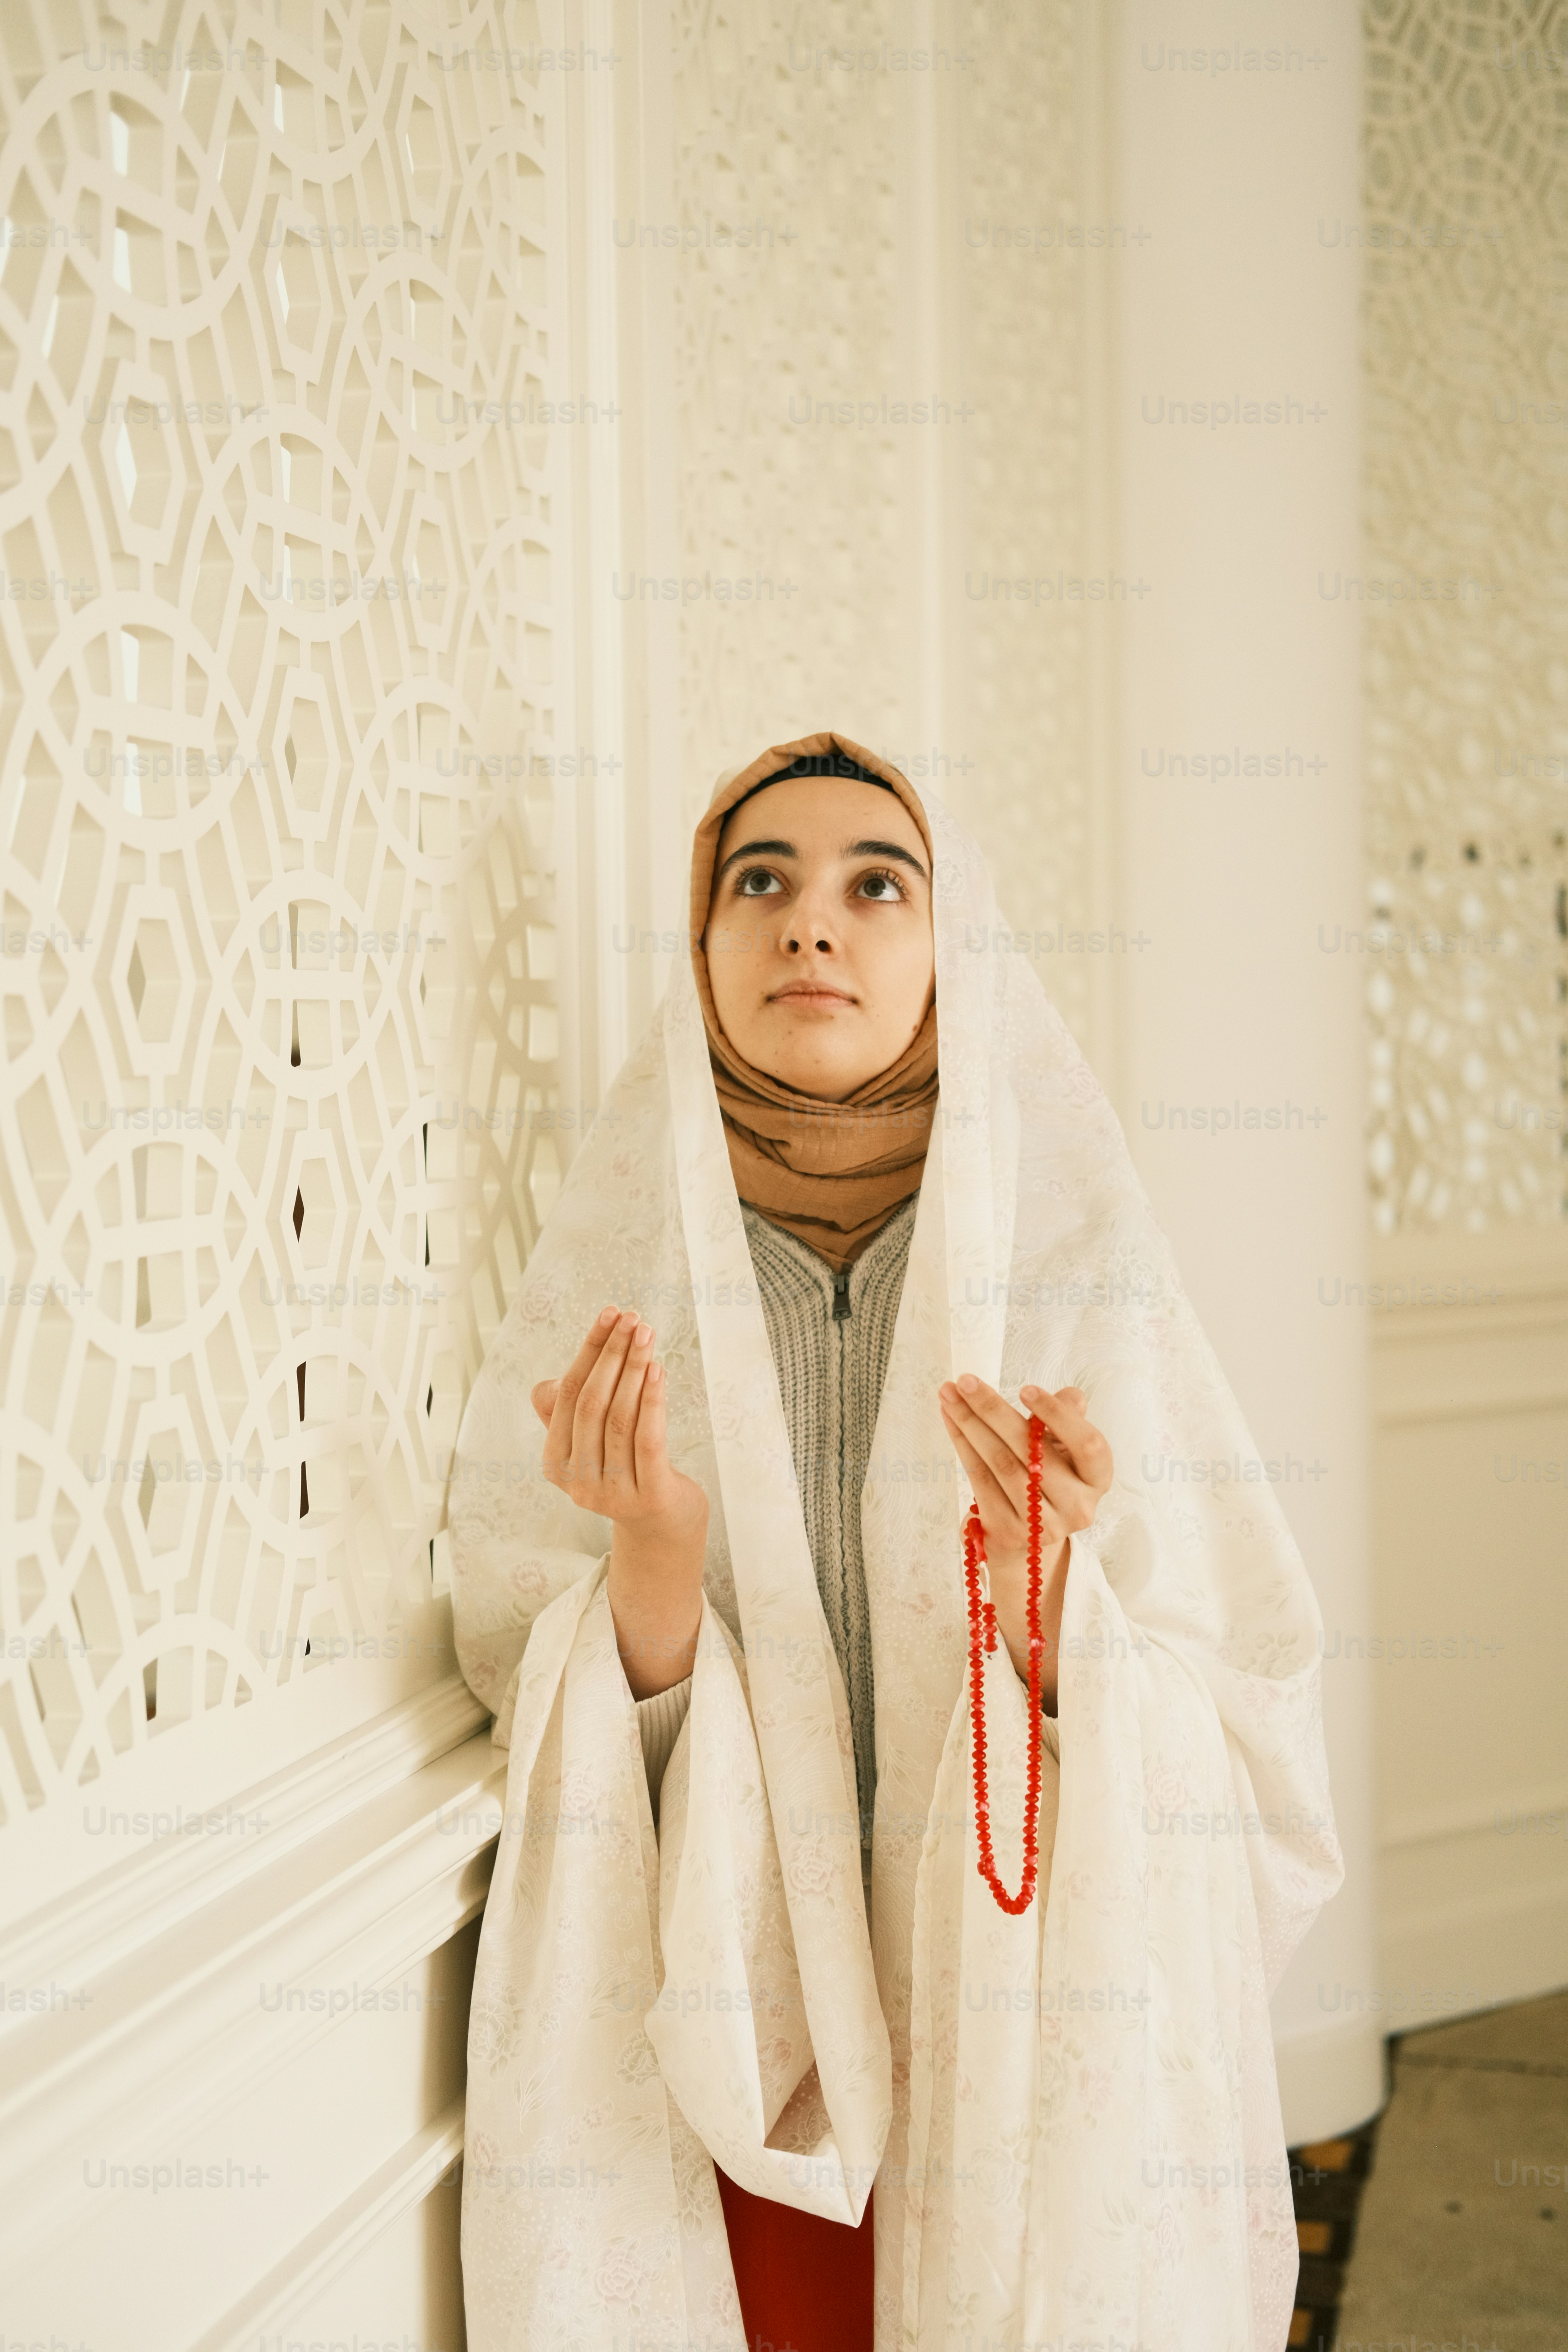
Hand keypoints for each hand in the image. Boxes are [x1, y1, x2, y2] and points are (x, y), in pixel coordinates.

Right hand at [532, 1307, 708, 1696]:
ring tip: (648, 1335)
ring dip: (634, 1369)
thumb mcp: (592, 1445)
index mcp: (557, 1463)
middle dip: (612, 1355)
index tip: (609, 1315)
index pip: (568, 1395)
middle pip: (591, 1403)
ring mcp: (611, 1492)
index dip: (588, 1352)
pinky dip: (652, 1400)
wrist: (664, 1527)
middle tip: (633, 1319)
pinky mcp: (647, 1496)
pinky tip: (658, 1369)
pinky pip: (647, 1438)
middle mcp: (577, 1480)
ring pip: (619, 1417)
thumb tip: (543, 1389)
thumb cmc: (626, 1469)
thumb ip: (568, 1418)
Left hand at [937, 1376, 1113, 1714]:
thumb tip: (1069, 1395)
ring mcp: (1042, 1525)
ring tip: (949, 1394)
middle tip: (965, 1380)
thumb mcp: (1065, 1452)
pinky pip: (981, 1482)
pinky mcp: (1010, 1533)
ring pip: (1001, 1465)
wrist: (1034, 1546)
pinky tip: (951, 1422)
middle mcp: (1077, 1507)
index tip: (1026, 1388)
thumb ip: (1068, 1422)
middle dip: (993, 1412)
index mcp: (1098, 1481)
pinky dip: (963, 1447)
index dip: (1059, 1417)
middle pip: (1032, 1453)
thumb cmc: (1050, 1481)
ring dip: (970, 1425)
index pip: (1089, 1446)